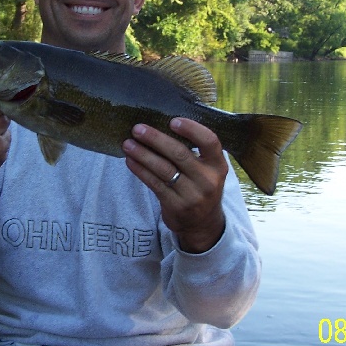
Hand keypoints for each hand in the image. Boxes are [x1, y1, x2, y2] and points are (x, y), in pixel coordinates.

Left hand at [122, 118, 227, 252]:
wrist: (202, 224)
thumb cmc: (200, 186)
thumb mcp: (207, 170)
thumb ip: (193, 152)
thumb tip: (160, 125)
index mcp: (218, 165)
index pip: (210, 142)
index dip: (192, 129)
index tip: (173, 121)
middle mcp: (208, 180)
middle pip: (179, 154)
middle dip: (155, 139)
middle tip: (138, 129)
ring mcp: (192, 195)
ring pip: (163, 169)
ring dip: (142, 154)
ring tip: (127, 143)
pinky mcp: (176, 205)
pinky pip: (154, 183)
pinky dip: (140, 170)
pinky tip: (130, 160)